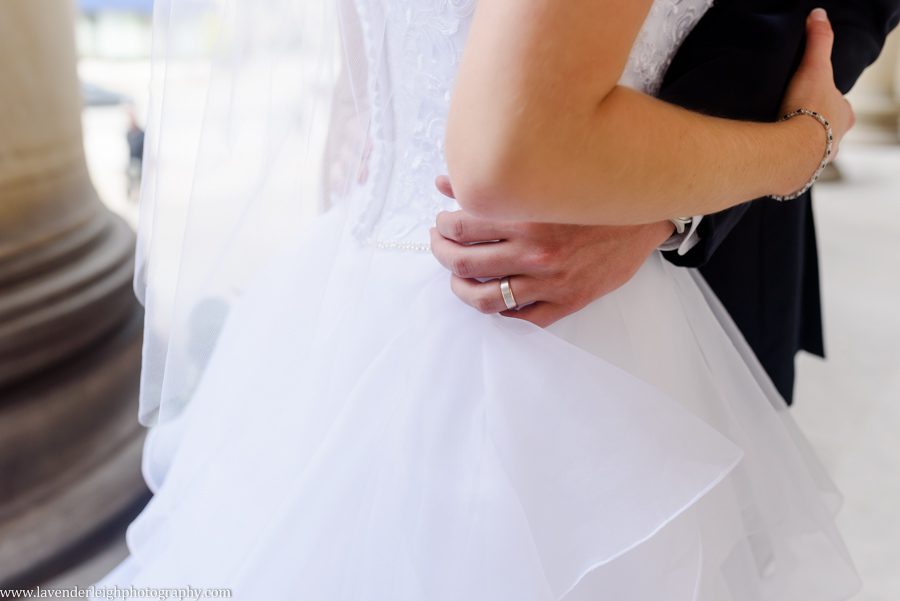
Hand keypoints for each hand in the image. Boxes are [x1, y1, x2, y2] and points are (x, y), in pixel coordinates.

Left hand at [430, 176, 674, 326]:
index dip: (443, 226)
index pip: (461, 226)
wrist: (646, 213)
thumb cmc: (591, 192)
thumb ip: (493, 182)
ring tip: (459, 278)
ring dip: (462, 289)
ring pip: (486, 298)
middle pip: (464, 262)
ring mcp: (550, 281)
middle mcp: (534, 251)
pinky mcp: (568, 301)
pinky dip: (501, 313)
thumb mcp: (544, 179)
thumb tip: (444, 183)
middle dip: (442, 253)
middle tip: (442, 246)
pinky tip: (495, 300)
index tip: (443, 223)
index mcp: (526, 214)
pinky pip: (523, 319)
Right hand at [781, 8, 854, 158]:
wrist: (791, 151)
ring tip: (779, 137)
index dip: (828, 101)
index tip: (812, 99)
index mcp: (845, 118)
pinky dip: (783, 161)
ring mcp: (817, 162)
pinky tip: (771, 155)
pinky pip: (791, 167)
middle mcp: (837, 143)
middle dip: (814, 126)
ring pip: (811, 151)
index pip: (841, 107)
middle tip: (793, 118)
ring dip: (797, 145)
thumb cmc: (807, 111)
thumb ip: (818, 41)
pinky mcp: (798, 176)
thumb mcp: (815, 68)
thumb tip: (819, 14)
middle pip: (828, 131)